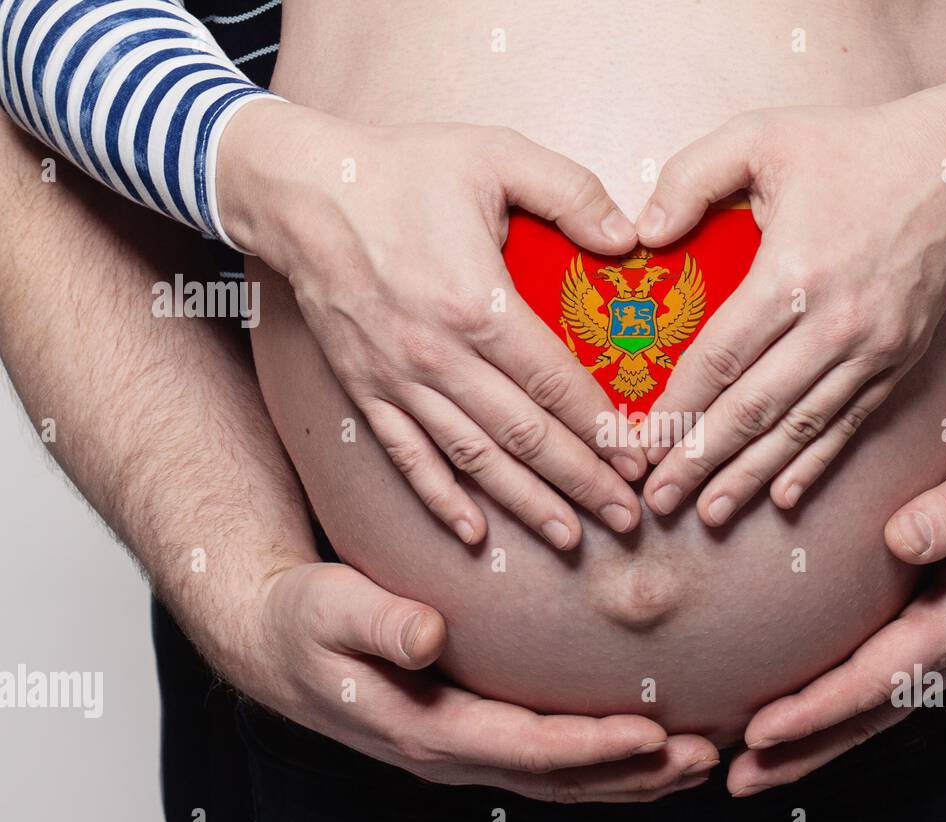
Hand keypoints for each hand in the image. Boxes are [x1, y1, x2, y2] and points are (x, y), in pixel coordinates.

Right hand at [219, 101, 646, 549]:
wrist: (299, 189)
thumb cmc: (402, 169)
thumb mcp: (496, 154)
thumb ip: (571, 191)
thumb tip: (631, 238)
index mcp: (476, 303)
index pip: (556, 384)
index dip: (603, 429)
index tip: (639, 459)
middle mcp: (437, 356)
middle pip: (524, 435)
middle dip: (581, 482)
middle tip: (627, 518)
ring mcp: (398, 380)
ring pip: (473, 458)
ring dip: (525, 504)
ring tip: (571, 538)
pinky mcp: (366, 390)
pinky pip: (408, 457)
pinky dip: (441, 498)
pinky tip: (474, 533)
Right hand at [224, 560, 718, 802]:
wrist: (276, 644)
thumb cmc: (303, 622)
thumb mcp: (329, 609)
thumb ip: (377, 622)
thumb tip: (429, 636)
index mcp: (426, 728)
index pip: (527, 748)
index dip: (593, 746)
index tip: (652, 733)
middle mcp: (453, 752)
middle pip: (559, 778)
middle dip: (634, 773)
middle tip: (704, 757)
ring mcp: (465, 749)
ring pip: (561, 778)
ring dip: (630, 776)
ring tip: (694, 761)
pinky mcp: (473, 733)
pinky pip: (548, 761)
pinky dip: (602, 762)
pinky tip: (642, 749)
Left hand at [636, 80, 945, 524]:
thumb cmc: (854, 147)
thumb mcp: (763, 136)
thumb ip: (691, 176)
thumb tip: (642, 233)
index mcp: (793, 273)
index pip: (719, 359)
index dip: (676, 409)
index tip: (640, 442)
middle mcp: (834, 325)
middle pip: (753, 409)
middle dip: (700, 460)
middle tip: (659, 498)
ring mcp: (871, 351)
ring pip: (799, 429)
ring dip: (750, 476)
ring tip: (708, 514)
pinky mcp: (896, 362)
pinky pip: (848, 425)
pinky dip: (814, 464)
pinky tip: (783, 497)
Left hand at [724, 419, 945, 795]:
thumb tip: (901, 537)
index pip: (881, 676)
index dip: (821, 707)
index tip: (763, 731)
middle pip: (871, 714)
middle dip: (804, 751)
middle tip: (738, 780)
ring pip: (874, 711)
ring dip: (815, 746)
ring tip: (753, 773)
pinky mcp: (937, 636)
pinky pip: (881, 690)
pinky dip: (838, 718)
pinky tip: (798, 726)